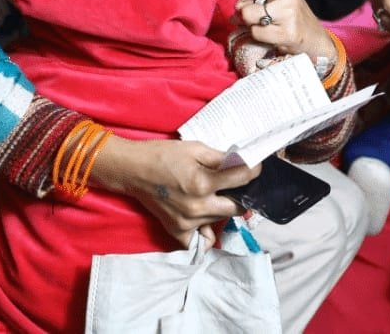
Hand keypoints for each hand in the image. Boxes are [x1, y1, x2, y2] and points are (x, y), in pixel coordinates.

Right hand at [90, 136, 259, 248]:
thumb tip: (244, 161)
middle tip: (235, 185)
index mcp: (203, 183)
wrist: (133, 170)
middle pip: (236, 207)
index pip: (242, 179)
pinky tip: (204, 218)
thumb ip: (222, 158)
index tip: (256, 167)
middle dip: (240, 194)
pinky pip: (200, 240)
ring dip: (223, 208)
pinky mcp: (177, 231)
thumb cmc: (164, 155)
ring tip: (214, 195)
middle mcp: (198, 207)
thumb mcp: (196, 149)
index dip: (254, 170)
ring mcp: (188, 222)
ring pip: (220, 220)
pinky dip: (205, 232)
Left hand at [229, 0, 336, 62]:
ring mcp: (288, 13)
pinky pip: (255, 32)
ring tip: (258, 22)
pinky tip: (266, 34)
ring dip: (247, 21)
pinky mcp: (286, 33)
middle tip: (246, 6)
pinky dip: (255, 35)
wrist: (313, 38)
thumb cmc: (288, 12)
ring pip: (248, 12)